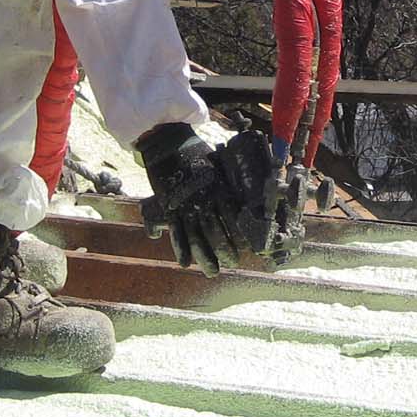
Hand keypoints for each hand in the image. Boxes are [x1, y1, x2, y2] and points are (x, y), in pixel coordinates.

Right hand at [136, 124, 279, 273]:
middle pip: (216, 231)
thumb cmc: (196, 153)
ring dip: (205, 256)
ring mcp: (185, 205)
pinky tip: (185, 263)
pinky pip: (176, 232)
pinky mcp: (169, 207)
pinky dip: (180, 249)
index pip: (232, 216)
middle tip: (234, 263)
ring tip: (213, 272)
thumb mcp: (217, 165)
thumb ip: (227, 183)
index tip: (249, 247)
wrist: (166, 144)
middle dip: (225, 250)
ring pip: (196, 237)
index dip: (240, 234)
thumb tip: (247, 197)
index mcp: (218, 188)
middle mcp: (203, 200)